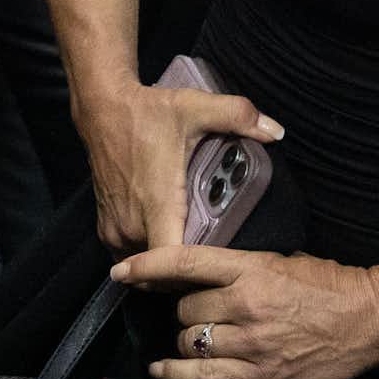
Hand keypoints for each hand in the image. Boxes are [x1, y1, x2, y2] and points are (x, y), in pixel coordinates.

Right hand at [74, 81, 283, 252]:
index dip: (198, 269)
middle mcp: (133, 224)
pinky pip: (130, 256)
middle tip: (220, 260)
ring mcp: (115, 229)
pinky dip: (148, 257)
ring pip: (147, 267)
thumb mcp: (197, 107)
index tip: (221, 266)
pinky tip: (171, 242)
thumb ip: (239, 116)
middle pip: (165, 270)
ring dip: (169, 268)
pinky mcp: (105, 228)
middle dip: (192, 271)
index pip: (174, 259)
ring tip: (198, 255)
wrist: (102, 110)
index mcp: (158, 204)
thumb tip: (275, 131)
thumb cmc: (147, 113)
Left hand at [114, 243, 378, 378]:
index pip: (187, 263)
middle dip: (185, 308)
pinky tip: (165, 368)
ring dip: (189, 338)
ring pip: (190, 340)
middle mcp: (246, 305)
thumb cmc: (332, 285)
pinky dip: (176, 372)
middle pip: (184, 308)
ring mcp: (251, 343)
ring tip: (203, 336)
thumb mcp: (285, 260)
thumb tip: (202, 272)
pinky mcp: (258, 375)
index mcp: (253, 269)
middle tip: (200, 309)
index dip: (148, 266)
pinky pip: (202, 377)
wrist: (370, 319)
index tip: (122, 270)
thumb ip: (243, 267)